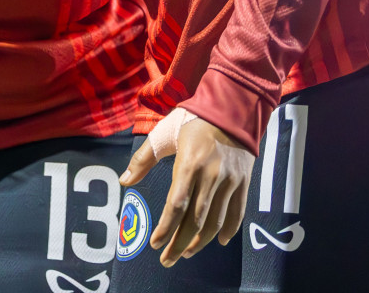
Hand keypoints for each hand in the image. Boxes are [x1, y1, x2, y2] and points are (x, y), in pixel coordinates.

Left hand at [120, 108, 252, 265]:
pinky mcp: (244, 182)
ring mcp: (230, 181)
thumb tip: (124, 181)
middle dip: (179, 242)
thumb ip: (143, 158)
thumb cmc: (192, 121)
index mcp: (189, 164)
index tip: (155, 243)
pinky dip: (228, 230)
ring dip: (200, 241)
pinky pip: (237, 212)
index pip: (176, 204)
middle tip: (166, 259)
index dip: (165, 227)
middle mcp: (211, 176)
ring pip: (215, 220)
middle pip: (195, 219)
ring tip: (185, 253)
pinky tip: (217, 241)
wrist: (232, 110)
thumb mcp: (164, 133)